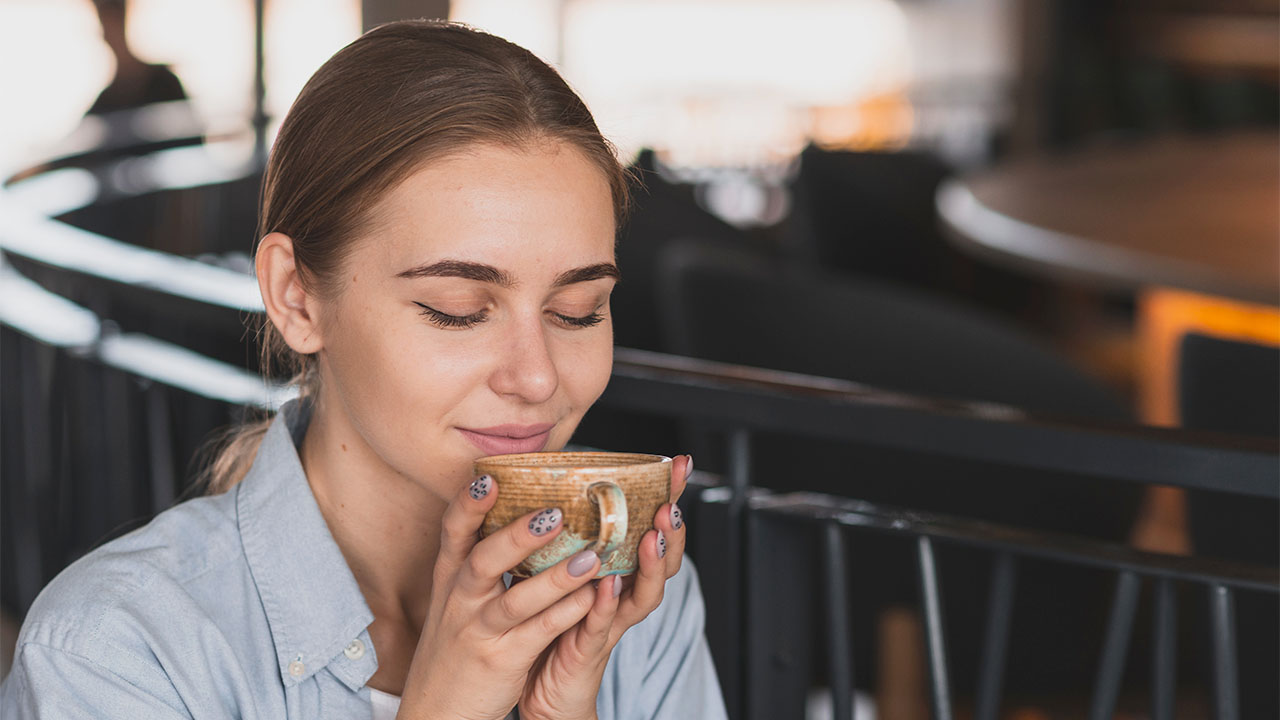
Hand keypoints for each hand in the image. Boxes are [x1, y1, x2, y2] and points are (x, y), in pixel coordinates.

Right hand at [396, 475, 605, 719]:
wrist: (437, 713)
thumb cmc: (456, 649)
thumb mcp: (456, 602)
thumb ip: (479, 564)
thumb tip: (514, 518)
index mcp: (450, 581)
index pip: (453, 533)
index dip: (469, 505)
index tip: (489, 477)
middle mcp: (460, 602)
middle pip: (483, 560)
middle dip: (517, 536)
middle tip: (555, 512)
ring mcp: (478, 632)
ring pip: (515, 600)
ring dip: (554, 578)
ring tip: (592, 556)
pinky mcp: (500, 661)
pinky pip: (536, 633)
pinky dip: (565, 614)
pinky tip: (592, 597)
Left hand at [517, 454, 692, 719]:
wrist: (545, 696)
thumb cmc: (553, 633)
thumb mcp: (563, 577)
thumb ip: (569, 541)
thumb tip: (556, 484)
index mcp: (619, 575)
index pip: (651, 530)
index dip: (669, 499)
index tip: (680, 466)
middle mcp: (623, 598)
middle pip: (662, 561)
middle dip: (672, 530)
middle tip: (672, 503)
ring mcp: (610, 625)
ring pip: (643, 594)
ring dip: (651, 563)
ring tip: (654, 536)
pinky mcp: (588, 650)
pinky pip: (601, 626)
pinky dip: (608, 605)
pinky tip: (609, 584)